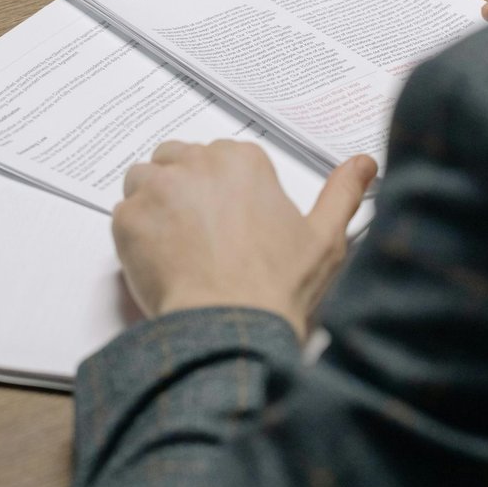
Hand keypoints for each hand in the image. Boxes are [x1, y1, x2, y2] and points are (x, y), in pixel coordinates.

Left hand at [114, 140, 376, 338]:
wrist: (232, 329)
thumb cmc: (276, 288)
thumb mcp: (325, 238)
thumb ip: (344, 192)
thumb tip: (364, 164)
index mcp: (243, 161)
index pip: (215, 157)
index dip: (217, 190)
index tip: (226, 220)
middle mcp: (198, 163)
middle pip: (175, 161)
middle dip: (182, 189)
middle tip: (199, 234)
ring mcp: (158, 188)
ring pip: (143, 182)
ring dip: (153, 206)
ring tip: (177, 247)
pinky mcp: (128, 218)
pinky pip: (123, 216)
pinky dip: (135, 237)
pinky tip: (160, 263)